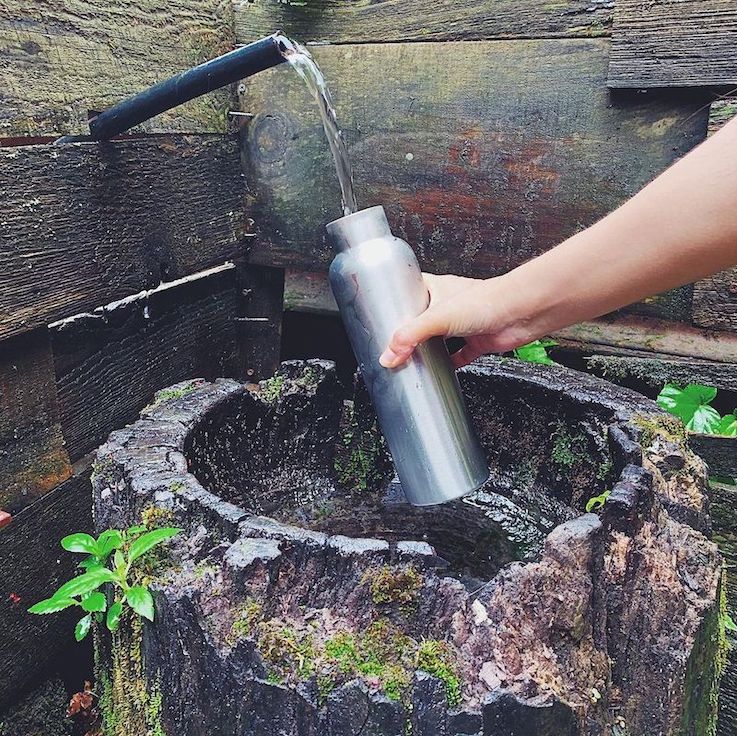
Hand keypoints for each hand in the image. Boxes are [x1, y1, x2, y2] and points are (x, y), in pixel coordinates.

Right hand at [378, 273, 532, 368]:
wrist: (520, 313)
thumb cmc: (486, 300)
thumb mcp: (436, 317)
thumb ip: (410, 337)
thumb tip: (388, 355)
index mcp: (437, 289)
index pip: (410, 293)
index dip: (397, 302)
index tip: (381, 315)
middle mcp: (450, 305)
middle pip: (423, 320)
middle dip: (410, 333)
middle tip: (393, 345)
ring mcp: (464, 325)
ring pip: (440, 339)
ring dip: (429, 349)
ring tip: (411, 360)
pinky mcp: (477, 341)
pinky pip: (460, 355)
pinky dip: (451, 363)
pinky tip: (442, 370)